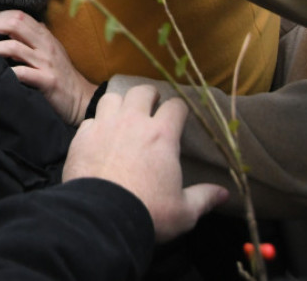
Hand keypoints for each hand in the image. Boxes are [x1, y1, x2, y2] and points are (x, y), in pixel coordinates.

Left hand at [0, 10, 96, 125]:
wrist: (81, 100)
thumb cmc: (62, 74)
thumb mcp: (52, 50)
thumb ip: (36, 36)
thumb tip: (18, 22)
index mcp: (45, 36)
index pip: (20, 15)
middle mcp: (46, 46)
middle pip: (16, 24)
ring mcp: (46, 63)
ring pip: (14, 47)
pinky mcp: (47, 81)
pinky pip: (23, 73)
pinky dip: (8, 72)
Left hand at [63, 85, 228, 242]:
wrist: (103, 216)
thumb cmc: (148, 212)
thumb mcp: (184, 211)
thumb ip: (204, 198)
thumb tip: (224, 194)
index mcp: (162, 135)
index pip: (175, 106)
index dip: (179, 109)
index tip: (178, 115)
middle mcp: (133, 122)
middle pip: (142, 91)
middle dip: (149, 95)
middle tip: (151, 106)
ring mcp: (105, 125)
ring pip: (112, 97)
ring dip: (120, 104)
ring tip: (123, 115)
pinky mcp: (82, 135)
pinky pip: (90, 119)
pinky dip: (96, 124)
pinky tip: (99, 135)